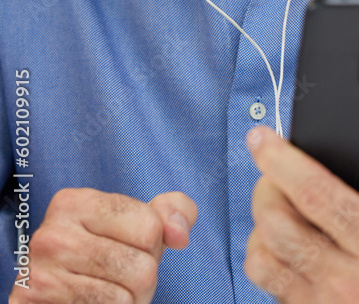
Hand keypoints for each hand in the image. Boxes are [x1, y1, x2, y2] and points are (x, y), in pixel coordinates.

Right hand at [9, 187, 196, 303]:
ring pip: (124, 300)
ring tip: (107, 293)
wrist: (52, 293)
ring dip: (127, 302)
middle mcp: (52, 235)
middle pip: (143, 269)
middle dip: (143, 280)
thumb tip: (180, 233)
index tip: (130, 246)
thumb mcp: (137, 220)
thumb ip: (172, 212)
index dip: (153, 244)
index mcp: (75, 202)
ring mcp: (40, 276)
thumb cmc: (104, 250)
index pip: (151, 228)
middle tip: (121, 277)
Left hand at [244, 86, 358, 303]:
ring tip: (276, 200)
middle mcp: (351, 282)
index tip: (262, 137)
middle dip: (266, 186)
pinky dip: (266, 254)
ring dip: (261, 222)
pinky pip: (269, 283)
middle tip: (271, 167)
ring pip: (264, 258)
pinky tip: (283, 237)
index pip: (317, 196)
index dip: (282, 161)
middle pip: (279, 226)